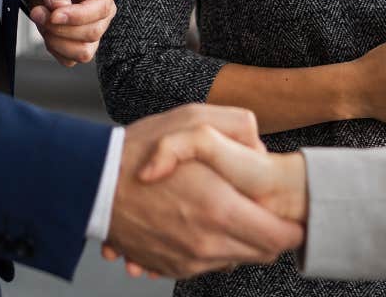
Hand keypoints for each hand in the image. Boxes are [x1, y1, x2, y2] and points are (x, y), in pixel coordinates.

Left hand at [24, 0, 116, 65]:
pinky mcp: (79, 42)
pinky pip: (70, 59)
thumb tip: (59, 8)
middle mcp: (102, 9)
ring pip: (84, 52)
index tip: (54, 14)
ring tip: (40, 19)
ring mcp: (92, 27)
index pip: (102, 9)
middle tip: (38, 11)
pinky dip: (54, 49)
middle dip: (61, 28)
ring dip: (56, 41)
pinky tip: (45, 30)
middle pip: (93, 33)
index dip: (78, 16)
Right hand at [103, 104, 304, 278]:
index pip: (281, 237)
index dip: (293, 227)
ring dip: (242, 242)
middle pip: (264, 254)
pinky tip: (203, 222)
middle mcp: (208, 242)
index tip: (293, 215)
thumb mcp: (194, 119)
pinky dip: (214, 249)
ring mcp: (189, 259)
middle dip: (271, 235)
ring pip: (237, 261)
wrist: (92, 183)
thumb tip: (263, 150)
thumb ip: (239, 128)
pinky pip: (209, 266)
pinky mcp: (172, 267)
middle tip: (266, 212)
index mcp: (220, 209)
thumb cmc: (140, 148)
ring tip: (231, 212)